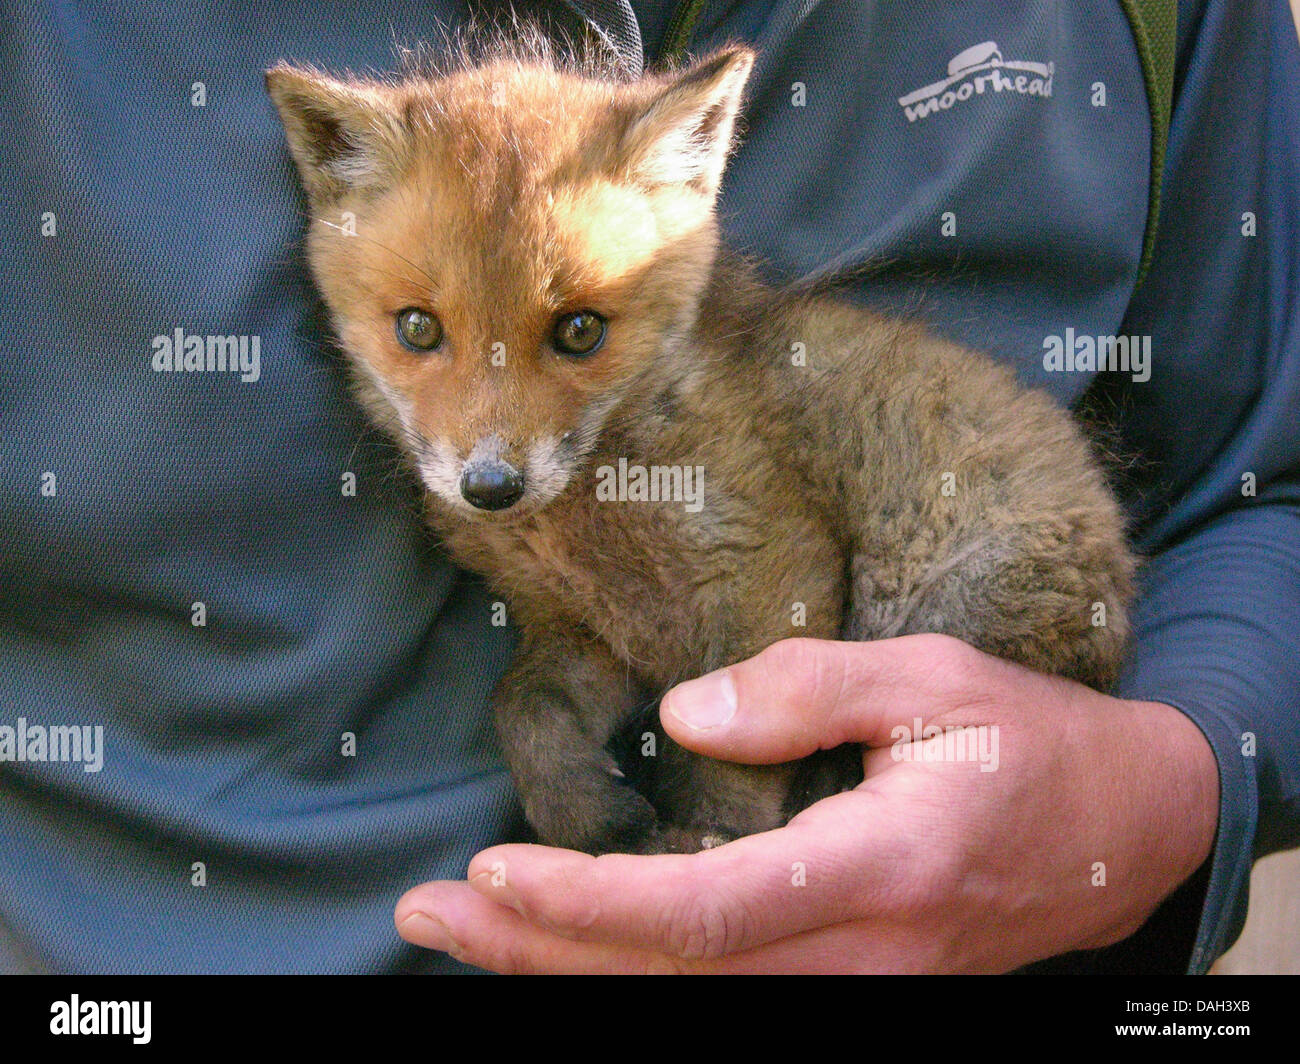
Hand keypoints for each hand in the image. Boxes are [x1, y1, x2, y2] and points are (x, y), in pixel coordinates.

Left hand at [394, 635, 1218, 972]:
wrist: (1124, 831)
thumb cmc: (1029, 741)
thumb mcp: (931, 679)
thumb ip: (807, 688)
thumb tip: (684, 713)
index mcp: (879, 871)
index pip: (704, 913)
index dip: (588, 904)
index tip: (488, 871)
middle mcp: (861, 956)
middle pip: (671, 980)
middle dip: (537, 952)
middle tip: (427, 913)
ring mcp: (859, 986)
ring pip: (688, 1003)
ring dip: (568, 971)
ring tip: (466, 934)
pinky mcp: (853, 983)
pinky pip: (723, 994)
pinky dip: (631, 974)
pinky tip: (569, 948)